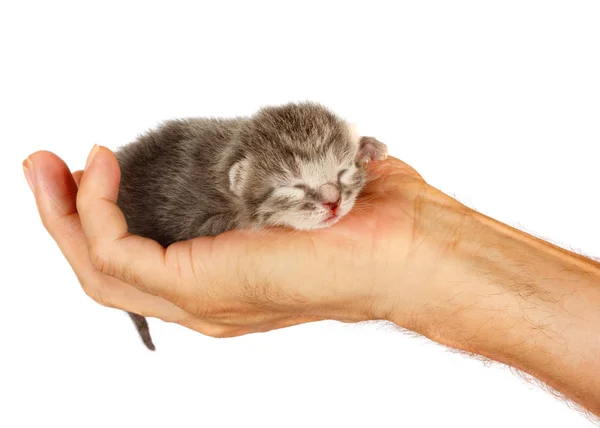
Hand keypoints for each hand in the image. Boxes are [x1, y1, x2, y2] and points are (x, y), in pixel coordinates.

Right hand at [24, 146, 447, 337]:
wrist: (407, 246)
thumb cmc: (363, 218)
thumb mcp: (291, 196)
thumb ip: (250, 191)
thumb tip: (230, 161)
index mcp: (225, 283)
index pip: (142, 265)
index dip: (105, 219)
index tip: (94, 167)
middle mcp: (206, 300)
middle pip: (107, 272)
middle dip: (64, 217)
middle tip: (44, 167)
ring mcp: (199, 300)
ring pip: (99, 270)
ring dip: (62, 215)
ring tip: (47, 168)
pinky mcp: (199, 286)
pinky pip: (116, 253)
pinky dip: (96, 210)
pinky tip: (99, 171)